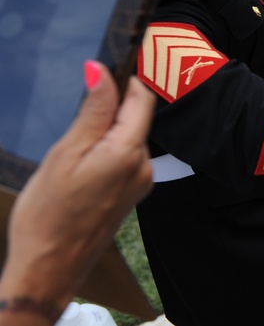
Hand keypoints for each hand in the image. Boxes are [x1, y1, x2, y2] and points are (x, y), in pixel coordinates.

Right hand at [1, 62, 153, 311]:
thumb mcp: (65, 153)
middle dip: (110, 108)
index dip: (126, 80)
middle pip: (135, 118)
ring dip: (105, 132)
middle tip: (77, 111)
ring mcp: (140, 181)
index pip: (141, 99)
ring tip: (72, 149)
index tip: (107, 66)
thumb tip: (102, 71)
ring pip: (128, 138)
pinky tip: (79, 166)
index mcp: (130, 151)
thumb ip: (92, 112)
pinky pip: (124, 158)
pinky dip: (106, 151)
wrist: (49, 268)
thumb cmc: (49, 214)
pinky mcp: (131, 193)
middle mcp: (143, 165)